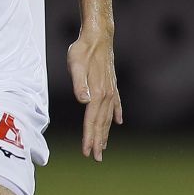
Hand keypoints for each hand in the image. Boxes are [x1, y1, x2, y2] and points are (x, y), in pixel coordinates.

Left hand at [66, 30, 123, 161]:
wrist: (98, 36)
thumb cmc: (82, 50)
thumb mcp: (76, 65)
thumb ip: (79, 84)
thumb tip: (83, 101)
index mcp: (97, 93)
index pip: (92, 121)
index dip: (89, 137)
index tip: (87, 152)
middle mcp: (106, 95)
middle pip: (101, 123)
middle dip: (98, 141)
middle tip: (96, 158)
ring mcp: (110, 90)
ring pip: (108, 117)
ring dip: (105, 132)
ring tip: (104, 146)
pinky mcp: (111, 85)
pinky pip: (115, 105)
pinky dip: (116, 115)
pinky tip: (118, 122)